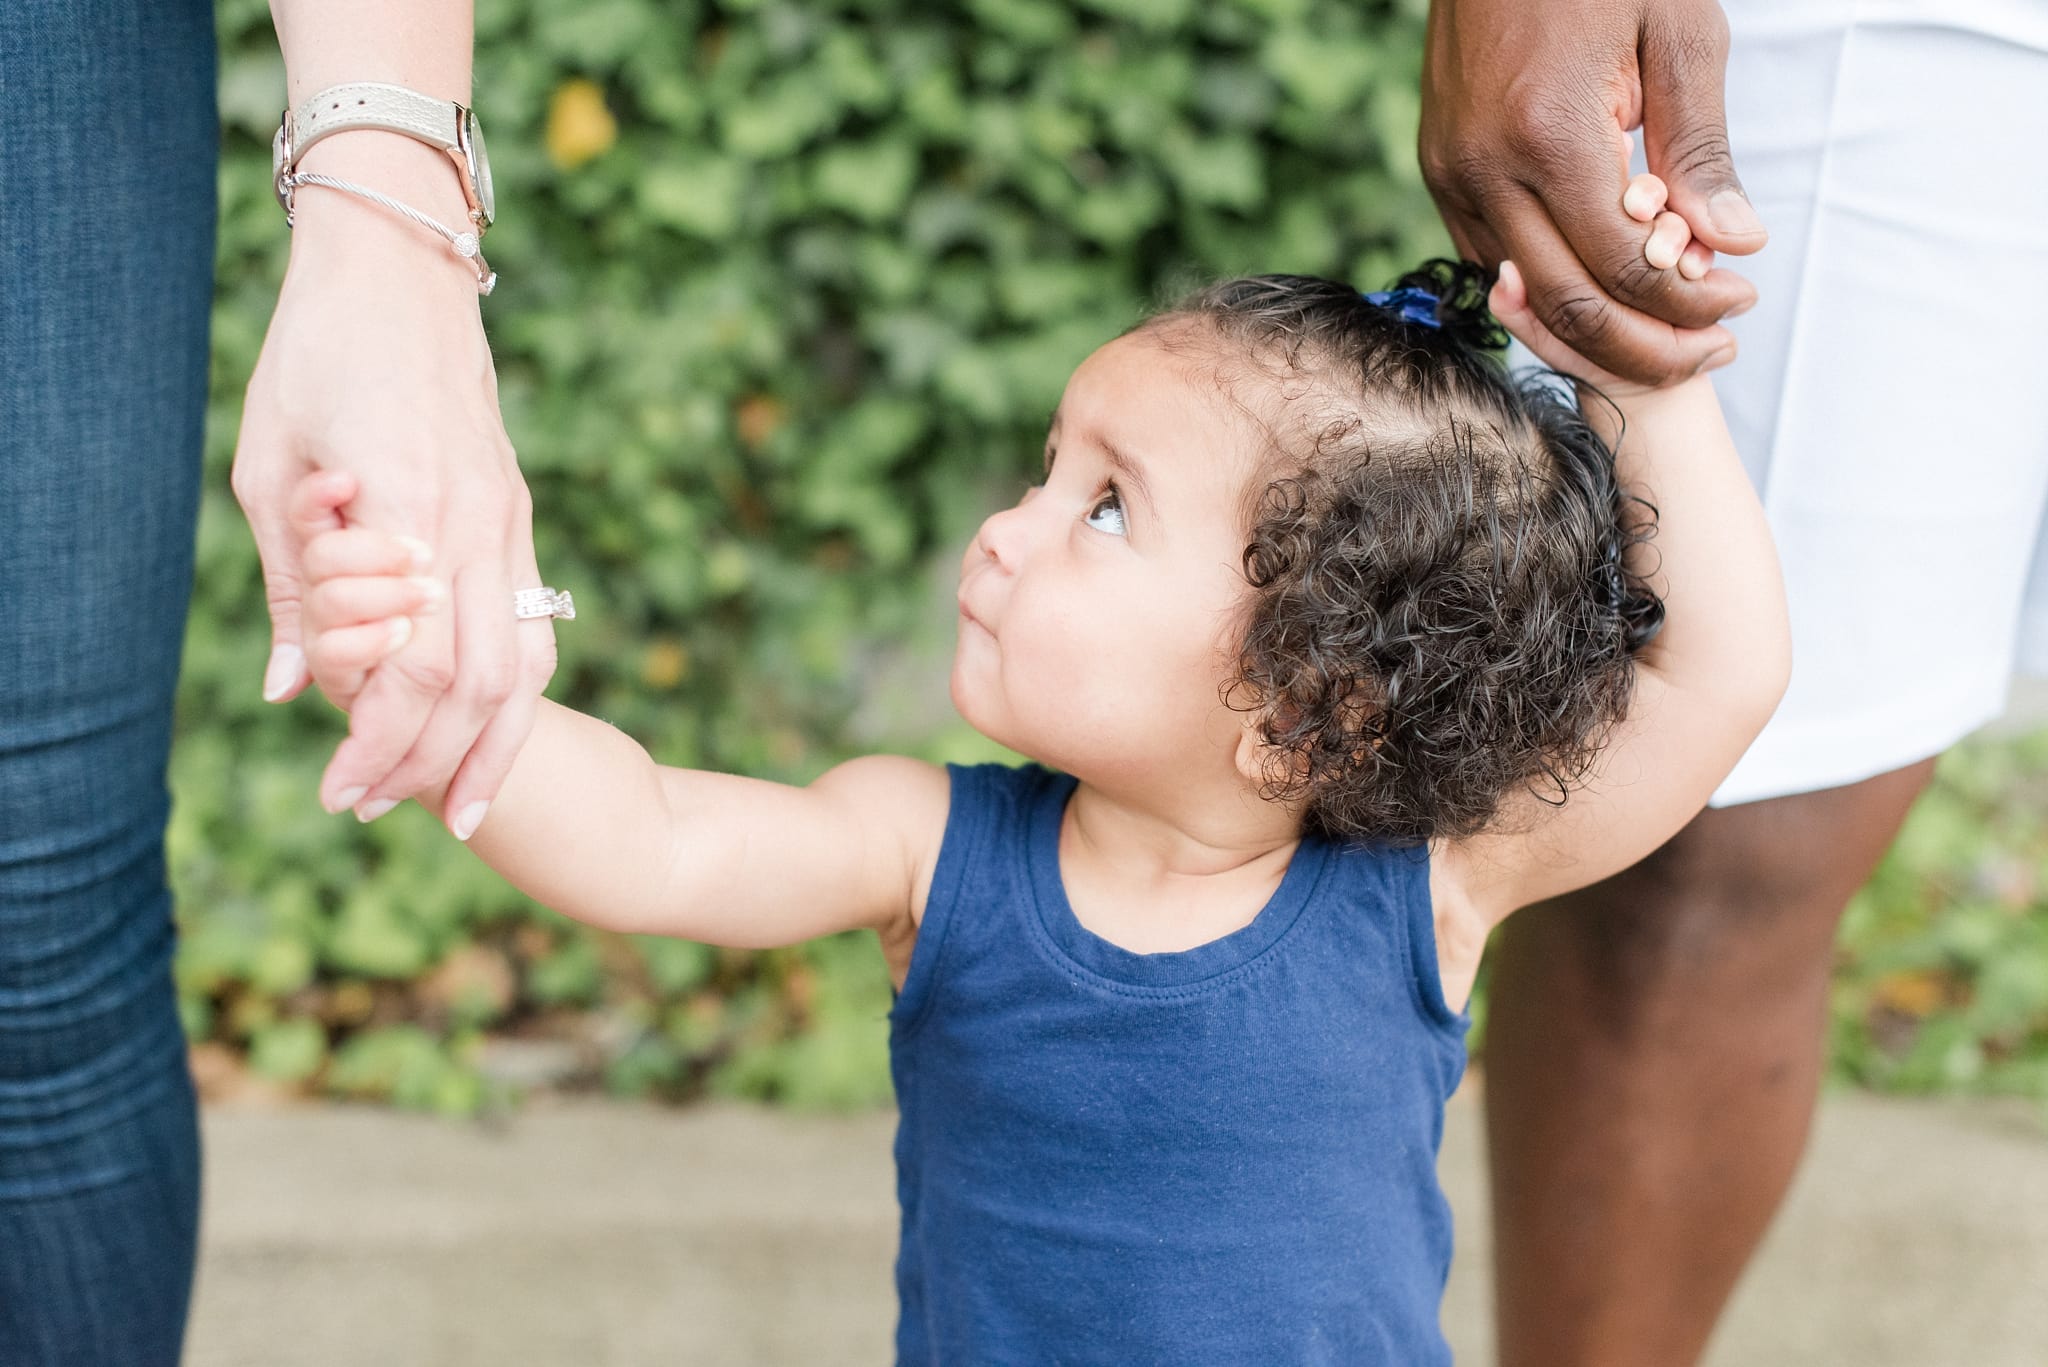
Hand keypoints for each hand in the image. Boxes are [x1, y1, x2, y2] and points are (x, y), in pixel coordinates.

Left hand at [231, 175, 555, 840]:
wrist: (401, 271)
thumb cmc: (317, 357)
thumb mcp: (268, 469)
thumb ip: (289, 588)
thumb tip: (287, 689)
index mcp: (411, 515)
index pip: (416, 670)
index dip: (379, 743)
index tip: (338, 790)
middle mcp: (479, 527)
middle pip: (481, 688)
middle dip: (430, 766)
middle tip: (375, 813)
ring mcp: (512, 521)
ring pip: (528, 665)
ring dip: (493, 747)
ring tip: (462, 809)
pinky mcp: (519, 515)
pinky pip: (534, 624)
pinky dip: (513, 693)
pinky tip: (485, 729)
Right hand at [1420, 0, 1765, 384]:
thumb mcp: (1679, 35)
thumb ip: (1700, 148)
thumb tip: (1734, 245)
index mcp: (1550, 133)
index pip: (1624, 266)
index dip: (1689, 302)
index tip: (1739, 300)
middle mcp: (1486, 169)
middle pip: (1570, 307)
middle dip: (1647, 345)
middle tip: (1711, 346)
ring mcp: (1452, 176)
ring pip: (1526, 298)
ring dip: (1597, 330)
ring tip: (1665, 330)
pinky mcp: (1441, 173)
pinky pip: (1495, 262)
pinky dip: (1551, 290)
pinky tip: (1603, 282)